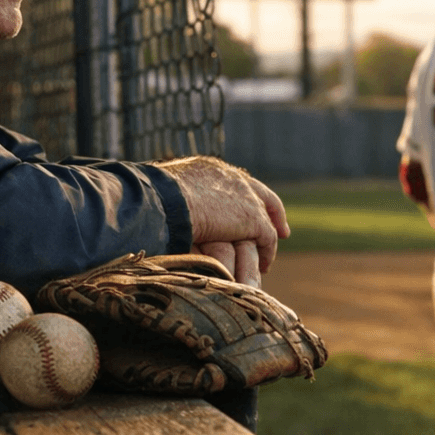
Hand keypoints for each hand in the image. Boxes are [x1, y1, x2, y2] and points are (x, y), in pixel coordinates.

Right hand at [156, 157, 289, 278]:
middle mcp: (231, 178)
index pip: (234, 181)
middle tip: (282, 228)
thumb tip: (162, 211)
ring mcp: (245, 197)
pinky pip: (267, 238)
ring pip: (265, 220)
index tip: (252, 205)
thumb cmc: (152, 199)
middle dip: (272, 211)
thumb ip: (173, 200)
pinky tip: (264, 266)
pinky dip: (267, 252)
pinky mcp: (253, 218)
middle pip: (260, 193)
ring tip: (267, 257)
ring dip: (267, 240)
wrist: (165, 201)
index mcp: (208, 169)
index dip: (245, 195)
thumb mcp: (164, 194)